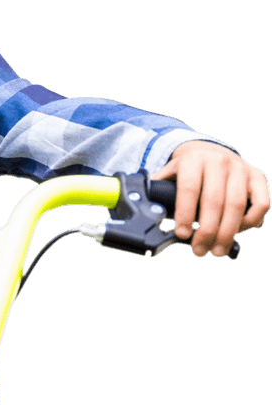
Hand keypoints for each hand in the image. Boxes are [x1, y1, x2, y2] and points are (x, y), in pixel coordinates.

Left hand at [152, 141, 269, 256]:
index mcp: (192, 160)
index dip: (185, 214)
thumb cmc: (188, 172)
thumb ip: (158, 192)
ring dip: (227, 233)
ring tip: (216, 250)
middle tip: (199, 251)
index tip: (182, 234)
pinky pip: (261, 204)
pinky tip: (237, 233)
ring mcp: (240, 168)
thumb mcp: (170, 175)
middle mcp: (218, 161)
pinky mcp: (257, 178)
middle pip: (214, 202)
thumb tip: (145, 212)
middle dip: (206, 231)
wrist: (211, 153)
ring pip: (237, 206)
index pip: (189, 189)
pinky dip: (250, 222)